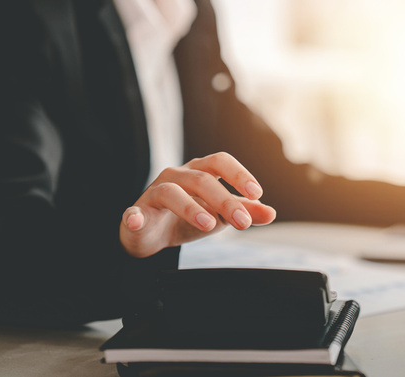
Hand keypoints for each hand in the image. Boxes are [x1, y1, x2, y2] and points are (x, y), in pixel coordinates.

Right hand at [120, 152, 275, 257]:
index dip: (239, 174)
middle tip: (242, 222)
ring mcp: (154, 192)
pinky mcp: (136, 213)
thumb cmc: (190, 217)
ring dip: (191, 208)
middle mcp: (177, 176)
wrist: (154, 237)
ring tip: (210, 226)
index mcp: (199, 172)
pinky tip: (138, 221)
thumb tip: (271, 212)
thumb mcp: (221, 215)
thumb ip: (245, 212)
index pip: (220, 162)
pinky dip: (134, 217)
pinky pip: (133, 213)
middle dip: (224, 199)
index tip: (257, 193)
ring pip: (171, 192)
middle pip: (201, 179)